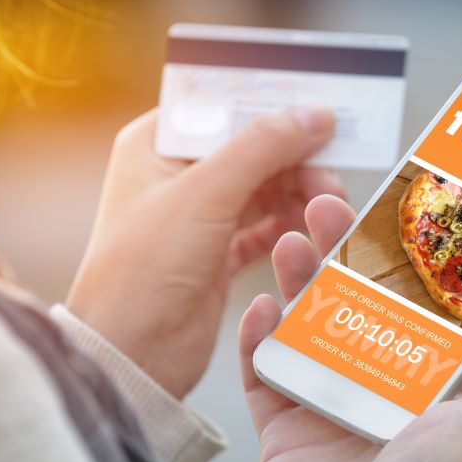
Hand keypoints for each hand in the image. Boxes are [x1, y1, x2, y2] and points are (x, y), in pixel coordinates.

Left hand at [68, 107, 342, 398]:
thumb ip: (263, 147)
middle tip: (330, 175)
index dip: (272, 107)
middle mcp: (175, 178)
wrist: (131, 353)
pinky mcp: (217, 256)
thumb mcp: (205, 193)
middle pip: (251, 151)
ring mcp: (198, 219)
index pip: (223, 108)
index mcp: (155, 146)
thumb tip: (315, 115)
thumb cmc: (144, 268)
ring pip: (263, 190)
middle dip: (295, 160)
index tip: (318, 111)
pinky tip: (307, 229)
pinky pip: (264, 228)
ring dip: (298, 193)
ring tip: (327, 204)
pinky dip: (288, 225)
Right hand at [238, 195, 461, 461]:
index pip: (416, 305)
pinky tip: (262, 305)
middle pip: (355, 303)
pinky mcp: (285, 423)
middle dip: (341, 253)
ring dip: (297, 280)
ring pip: (307, 325)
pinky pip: (264, 371)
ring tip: (291, 241)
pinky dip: (258, 338)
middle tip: (330, 209)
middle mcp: (379, 387)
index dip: (406, 260)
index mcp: (428, 383)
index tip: (398, 216)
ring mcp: (328, 402)